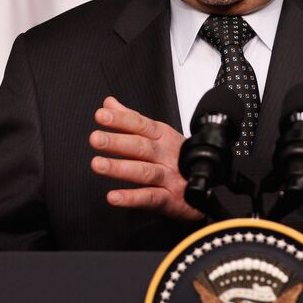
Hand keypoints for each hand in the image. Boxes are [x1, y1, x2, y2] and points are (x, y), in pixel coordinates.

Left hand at [89, 96, 202, 221]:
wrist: (207, 184)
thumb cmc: (177, 157)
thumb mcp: (158, 134)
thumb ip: (131, 119)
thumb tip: (109, 103)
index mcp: (162, 136)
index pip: (140, 124)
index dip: (121, 119)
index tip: (101, 115)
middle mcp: (165, 154)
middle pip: (140, 146)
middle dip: (117, 142)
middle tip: (96, 139)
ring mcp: (169, 177)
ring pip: (144, 171)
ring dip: (120, 168)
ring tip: (98, 164)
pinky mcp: (170, 199)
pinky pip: (150, 198)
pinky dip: (131, 198)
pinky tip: (114, 197)